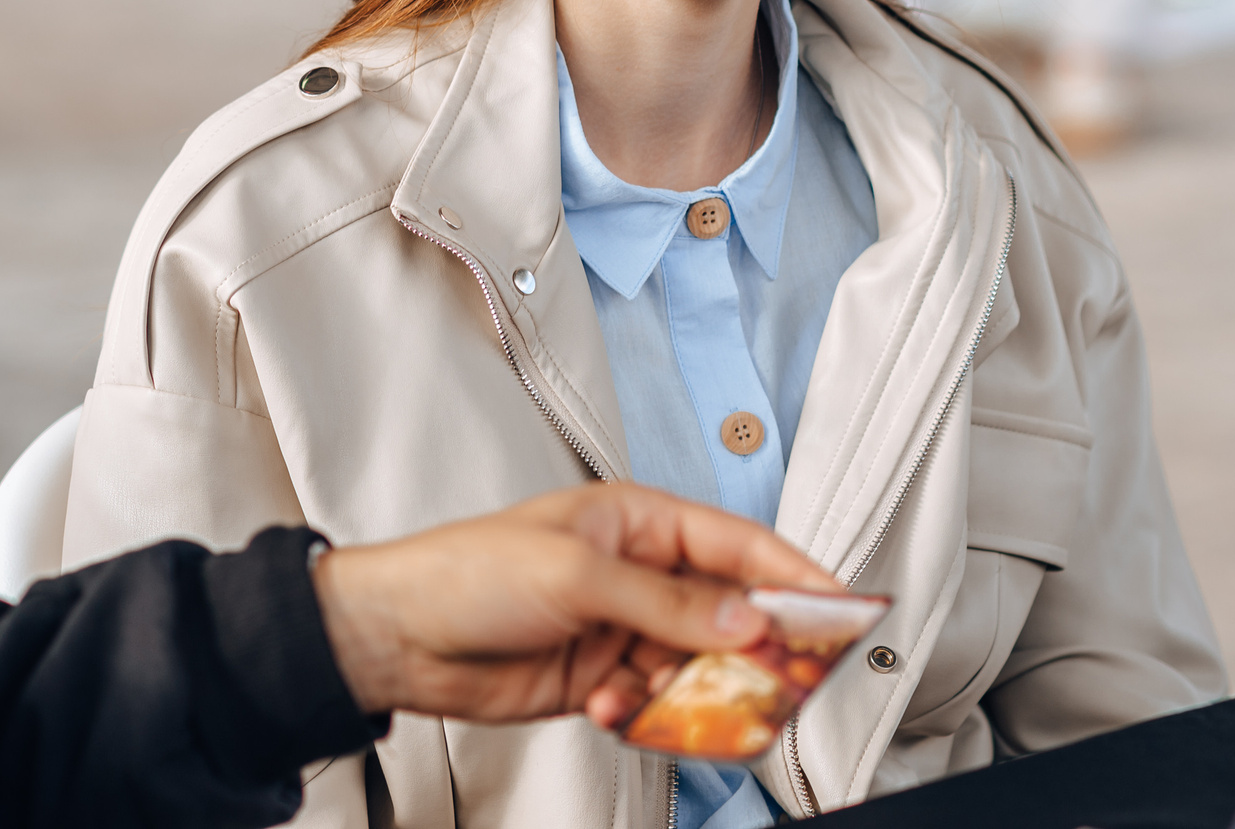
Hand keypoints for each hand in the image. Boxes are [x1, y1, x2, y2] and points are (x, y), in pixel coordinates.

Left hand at [311, 484, 839, 726]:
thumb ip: (668, 603)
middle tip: (778, 676)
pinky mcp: (600, 681)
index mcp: (638, 521)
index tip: (839, 604)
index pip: (737, 544)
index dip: (792, 573)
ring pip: (693, 668)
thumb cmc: (469, 570)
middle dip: (749, 647)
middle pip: (726, 613)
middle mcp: (638, 574)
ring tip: (666, 700)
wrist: (395, 634)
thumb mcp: (578, 574)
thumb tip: (744, 619)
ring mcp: (621, 630)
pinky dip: (639, 713)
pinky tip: (605, 706)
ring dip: (686, 691)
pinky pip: (651, 704)